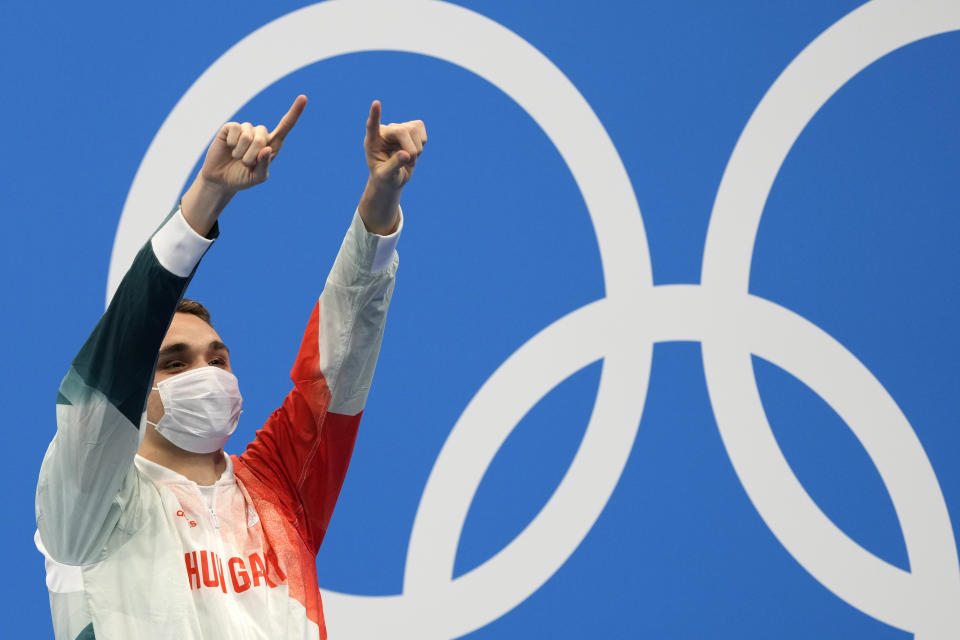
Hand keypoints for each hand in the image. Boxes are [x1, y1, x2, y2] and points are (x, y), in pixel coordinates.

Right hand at [201, 95, 307, 192]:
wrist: (221, 179)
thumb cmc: (242, 178)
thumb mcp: (257, 177)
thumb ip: (264, 166)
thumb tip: (267, 149)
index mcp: (272, 145)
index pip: (285, 126)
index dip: (294, 112)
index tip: (303, 98)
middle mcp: (260, 134)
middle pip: (262, 137)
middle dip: (252, 155)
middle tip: (245, 164)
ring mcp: (245, 130)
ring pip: (248, 136)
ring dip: (241, 153)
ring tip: (237, 158)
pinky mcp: (231, 128)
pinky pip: (235, 130)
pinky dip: (232, 143)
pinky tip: (229, 147)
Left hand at [359, 100, 426, 233]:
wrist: (393, 178)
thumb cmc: (385, 178)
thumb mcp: (386, 176)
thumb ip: (394, 165)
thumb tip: (406, 155)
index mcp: (373, 141)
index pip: (372, 126)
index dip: (375, 115)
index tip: (376, 103)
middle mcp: (385, 131)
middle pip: (402, 131)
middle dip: (411, 149)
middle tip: (410, 163)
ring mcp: (398, 129)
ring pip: (414, 130)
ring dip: (417, 149)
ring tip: (409, 160)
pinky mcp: (410, 129)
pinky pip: (421, 131)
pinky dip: (421, 144)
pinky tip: (413, 151)